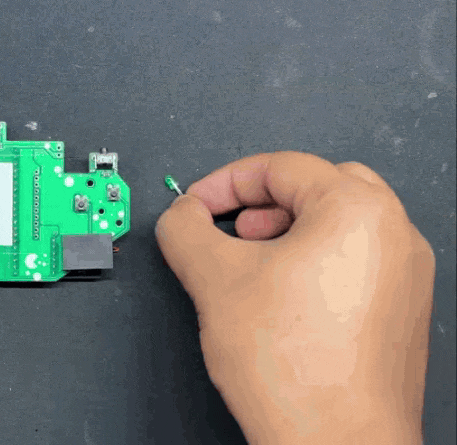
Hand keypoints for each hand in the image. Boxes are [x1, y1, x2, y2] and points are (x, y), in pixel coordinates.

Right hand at [156, 152, 433, 443]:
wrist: (334, 442)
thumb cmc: (295, 370)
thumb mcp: (213, 279)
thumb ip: (184, 229)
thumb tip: (179, 216)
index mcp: (358, 210)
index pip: (280, 167)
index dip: (223, 183)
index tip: (196, 205)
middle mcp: (393, 234)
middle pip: (316, 187)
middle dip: (262, 204)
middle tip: (230, 231)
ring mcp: (403, 274)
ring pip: (336, 225)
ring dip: (287, 233)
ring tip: (250, 268)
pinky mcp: (398, 310)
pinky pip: (352, 262)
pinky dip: (312, 264)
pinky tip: (279, 300)